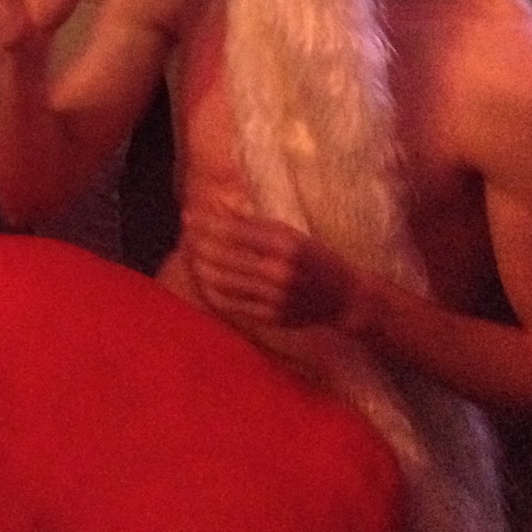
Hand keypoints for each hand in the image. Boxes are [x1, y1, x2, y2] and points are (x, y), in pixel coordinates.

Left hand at [181, 204, 361, 330]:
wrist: (346, 298)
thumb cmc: (316, 259)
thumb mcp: (292, 234)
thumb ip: (254, 226)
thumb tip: (213, 214)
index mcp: (285, 243)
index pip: (233, 231)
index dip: (206, 224)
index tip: (189, 217)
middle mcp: (279, 270)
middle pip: (223, 256)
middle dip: (198, 245)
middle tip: (186, 237)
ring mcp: (274, 296)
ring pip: (221, 281)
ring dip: (200, 268)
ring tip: (191, 258)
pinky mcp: (271, 316)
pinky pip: (231, 304)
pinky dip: (212, 291)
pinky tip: (204, 281)